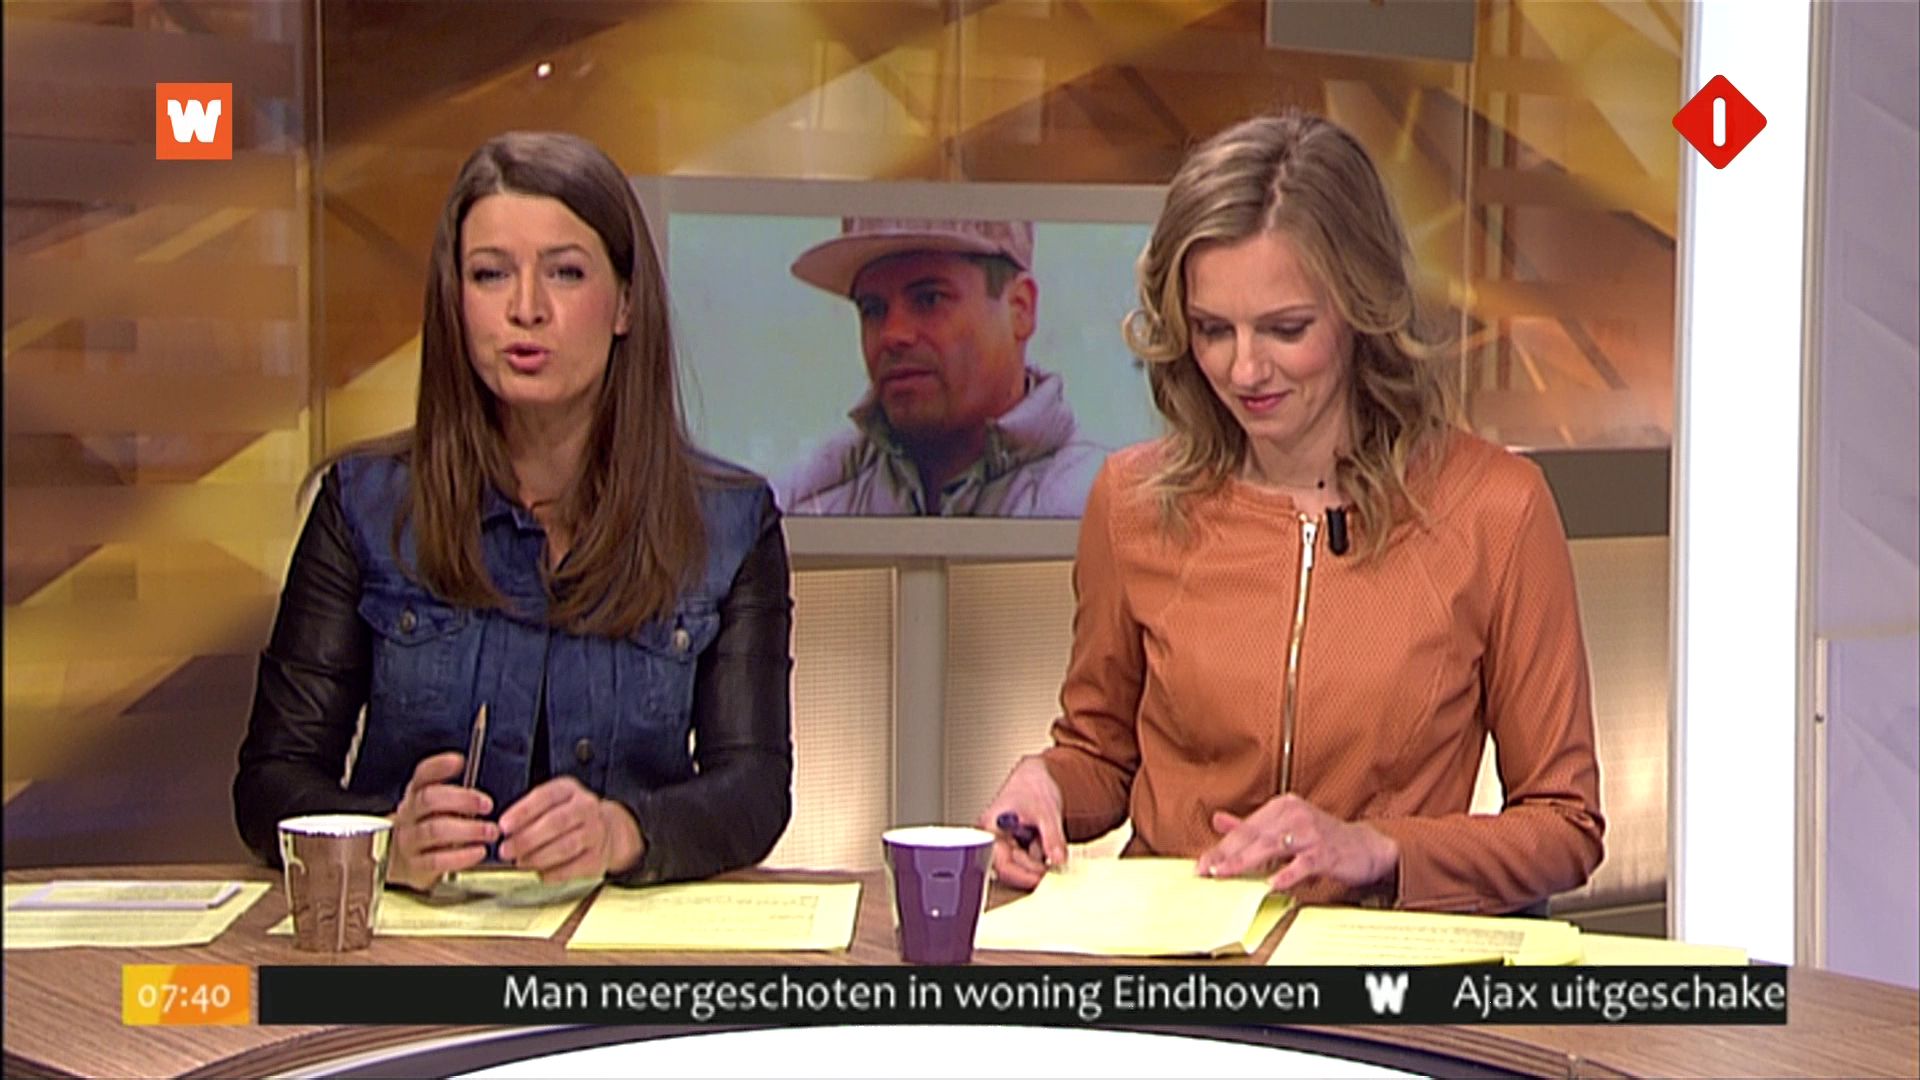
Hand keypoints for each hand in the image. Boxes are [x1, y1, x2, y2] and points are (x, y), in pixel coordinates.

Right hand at [388, 751, 496, 891]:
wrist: (399, 860)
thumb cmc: (429, 825)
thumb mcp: (437, 805)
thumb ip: (455, 792)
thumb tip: (480, 775)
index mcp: (416, 794)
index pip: (422, 774)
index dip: (439, 766)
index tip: (459, 761)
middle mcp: (409, 814)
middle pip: (429, 800)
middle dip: (461, 800)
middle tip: (487, 805)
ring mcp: (409, 839)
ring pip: (434, 830)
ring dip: (467, 830)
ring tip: (490, 831)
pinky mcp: (415, 865)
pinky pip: (437, 860)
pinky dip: (461, 856)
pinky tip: (479, 851)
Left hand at [497, 776, 642, 882]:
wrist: (606, 831)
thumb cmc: (569, 818)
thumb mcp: (551, 803)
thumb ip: (529, 813)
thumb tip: (503, 832)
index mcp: (569, 790)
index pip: (545, 797)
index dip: (522, 812)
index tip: (504, 826)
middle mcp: (585, 808)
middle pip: (556, 823)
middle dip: (527, 838)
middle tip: (506, 849)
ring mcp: (594, 832)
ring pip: (565, 846)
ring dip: (538, 857)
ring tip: (520, 862)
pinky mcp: (597, 857)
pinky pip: (574, 867)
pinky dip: (554, 873)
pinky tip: (540, 873)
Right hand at [976, 754, 1067, 889]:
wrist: (1035, 777)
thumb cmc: (1032, 787)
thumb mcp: (1047, 813)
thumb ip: (1052, 838)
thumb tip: (1058, 859)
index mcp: (991, 828)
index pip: (1001, 863)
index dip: (1021, 875)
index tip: (1040, 880)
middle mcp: (992, 837)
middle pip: (1009, 867)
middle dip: (1031, 870)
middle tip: (1051, 872)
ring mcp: (1002, 841)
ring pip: (1017, 864)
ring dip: (1035, 864)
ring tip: (1048, 849)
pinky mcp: (1012, 845)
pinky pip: (1024, 859)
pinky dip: (1036, 858)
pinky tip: (1043, 847)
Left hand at [1195, 793, 1398, 893]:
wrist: (1365, 846)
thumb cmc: (1321, 837)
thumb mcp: (1285, 826)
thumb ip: (1251, 825)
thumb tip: (1218, 820)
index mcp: (1281, 807)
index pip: (1245, 828)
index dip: (1221, 846)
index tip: (1202, 863)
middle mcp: (1294, 814)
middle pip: (1253, 836)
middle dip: (1226, 854)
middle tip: (1207, 870)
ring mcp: (1311, 831)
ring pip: (1271, 846)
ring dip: (1245, 861)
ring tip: (1225, 873)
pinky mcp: (1325, 851)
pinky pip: (1302, 863)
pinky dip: (1286, 873)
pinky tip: (1271, 883)